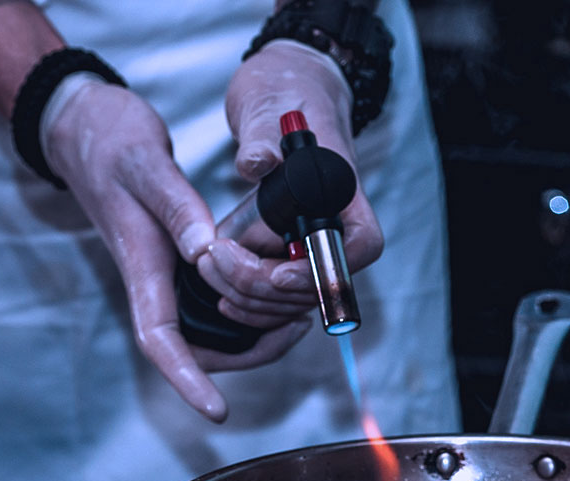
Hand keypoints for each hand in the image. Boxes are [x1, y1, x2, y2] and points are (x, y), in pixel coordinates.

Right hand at [40, 76, 310, 421]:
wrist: (86, 130)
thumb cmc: (109, 146)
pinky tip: (278, 292)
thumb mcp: (145, 165)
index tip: (218, 412)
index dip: (187, 381)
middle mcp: (155, 284)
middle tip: (296, 330)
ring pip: (210, 332)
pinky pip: (215, 305)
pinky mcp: (178, 266)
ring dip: (253, 336)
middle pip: (195, 350)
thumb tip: (206, 252)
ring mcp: (167, 279)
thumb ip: (176, 208)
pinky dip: (248, 310)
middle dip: (246, 356)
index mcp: (142, 269)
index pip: (160, 342)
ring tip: (297, 315)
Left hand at [196, 39, 383, 330]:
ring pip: (292, 299)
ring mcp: (311, 244)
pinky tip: (220, 286)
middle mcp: (334, 226)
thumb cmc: (285, 91)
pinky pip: (275, 295)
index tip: (278, 273)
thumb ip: (262, 138)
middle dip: (262, 286)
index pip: (360, 246)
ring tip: (208, 268)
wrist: (282, 90)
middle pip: (316, 285)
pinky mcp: (287, 252)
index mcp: (344, 193)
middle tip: (216, 261)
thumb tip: (255, 163)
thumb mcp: (268, 105)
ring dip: (248, 297)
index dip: (326, 270)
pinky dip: (249, 300)